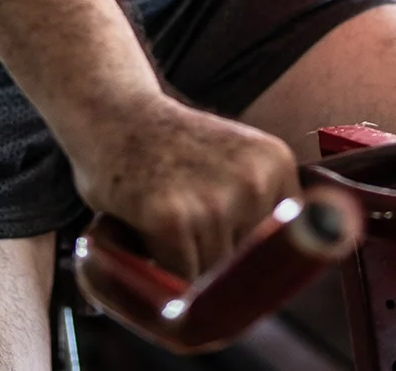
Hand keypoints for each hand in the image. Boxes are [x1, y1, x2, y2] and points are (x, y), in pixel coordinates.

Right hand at [66, 93, 297, 279]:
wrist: (111, 113)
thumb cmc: (168, 146)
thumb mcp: (234, 161)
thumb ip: (259, 209)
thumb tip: (270, 282)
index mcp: (276, 163)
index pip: (284, 245)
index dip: (253, 259)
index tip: (230, 255)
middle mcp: (254, 181)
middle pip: (248, 266)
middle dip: (216, 259)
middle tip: (185, 221)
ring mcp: (215, 201)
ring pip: (212, 276)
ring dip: (184, 263)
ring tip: (165, 218)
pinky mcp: (173, 220)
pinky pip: (177, 277)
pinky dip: (158, 264)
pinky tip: (147, 224)